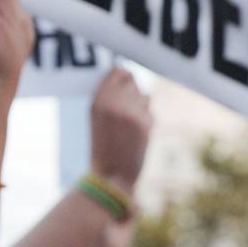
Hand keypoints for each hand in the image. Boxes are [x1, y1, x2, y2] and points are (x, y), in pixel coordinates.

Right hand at [89, 66, 150, 194]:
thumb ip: (110, 95)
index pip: (117, 70)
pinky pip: (150, 110)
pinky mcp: (145, 123)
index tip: (121, 86)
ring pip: (144, 94)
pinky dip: (146, 118)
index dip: (121, 76)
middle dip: (131, 91)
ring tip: (129, 123)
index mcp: (97, 101)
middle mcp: (113, 103)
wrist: (111, 175)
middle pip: (132, 79)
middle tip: (125, 111)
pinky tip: (136, 133)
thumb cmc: (104, 146)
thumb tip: (128, 73)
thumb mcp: (98, 118)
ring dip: (140, 104)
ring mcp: (130, 112)